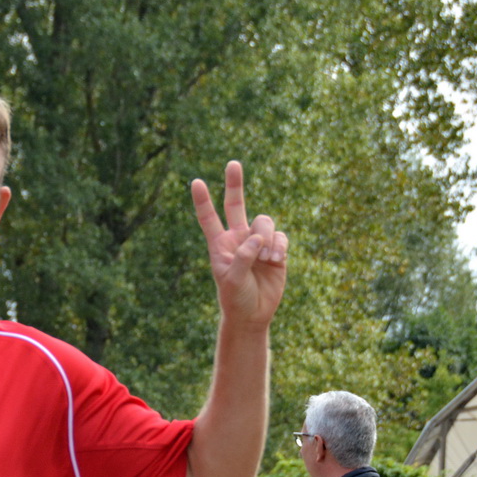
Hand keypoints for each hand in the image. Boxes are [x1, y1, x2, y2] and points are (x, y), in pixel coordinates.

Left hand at [191, 161, 287, 328]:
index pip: (209, 218)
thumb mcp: (231, 280)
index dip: (203, 201)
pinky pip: (280, 236)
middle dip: (234, 184)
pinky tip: (275, 260)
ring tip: (266, 259)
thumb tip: (257, 237)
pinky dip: (279, 246)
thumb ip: (242, 256)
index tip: (196, 182)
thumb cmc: (235, 298)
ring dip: (266, 238)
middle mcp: (238, 238)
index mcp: (219, 244)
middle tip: (233, 163)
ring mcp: (258, 242)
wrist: (253, 314)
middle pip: (236, 204)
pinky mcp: (276, 249)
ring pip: (264, 221)